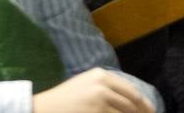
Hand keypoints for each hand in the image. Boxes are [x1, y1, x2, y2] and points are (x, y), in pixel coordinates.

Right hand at [33, 68, 153, 112]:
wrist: (39, 109)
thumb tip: (131, 104)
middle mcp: (103, 84)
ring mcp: (99, 99)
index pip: (131, 91)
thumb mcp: (85, 86)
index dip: (144, 105)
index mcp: (102, 75)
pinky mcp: (95, 112)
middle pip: (131, 104)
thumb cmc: (62, 102)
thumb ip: (106, 90)